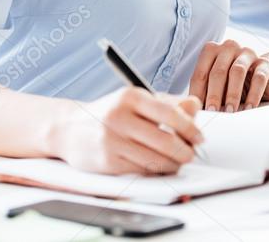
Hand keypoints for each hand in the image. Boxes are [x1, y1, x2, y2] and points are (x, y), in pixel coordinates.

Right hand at [55, 88, 202, 174]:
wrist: (69, 128)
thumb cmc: (109, 113)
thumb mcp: (135, 100)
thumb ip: (166, 103)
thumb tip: (195, 106)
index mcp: (130, 96)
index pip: (169, 113)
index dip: (190, 128)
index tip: (199, 137)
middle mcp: (119, 116)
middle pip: (165, 140)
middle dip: (185, 151)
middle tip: (191, 154)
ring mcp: (112, 140)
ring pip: (154, 159)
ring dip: (172, 165)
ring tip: (178, 162)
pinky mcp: (107, 161)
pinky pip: (140, 170)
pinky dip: (155, 172)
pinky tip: (159, 168)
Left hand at [188, 39, 268, 111]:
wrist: (264, 77)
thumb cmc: (233, 84)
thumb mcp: (217, 86)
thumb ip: (205, 93)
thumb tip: (194, 111)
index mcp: (212, 50)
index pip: (201, 73)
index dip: (198, 93)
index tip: (198, 110)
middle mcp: (229, 47)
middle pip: (218, 71)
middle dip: (214, 94)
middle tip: (213, 112)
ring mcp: (247, 53)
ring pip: (237, 71)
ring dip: (232, 93)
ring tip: (230, 111)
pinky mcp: (265, 64)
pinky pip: (259, 78)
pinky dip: (253, 94)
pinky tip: (248, 108)